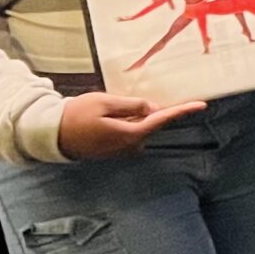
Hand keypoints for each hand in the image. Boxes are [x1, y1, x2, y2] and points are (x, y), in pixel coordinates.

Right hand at [58, 91, 203, 159]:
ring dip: (130, 116)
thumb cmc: (77, 115)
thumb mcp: (105, 103)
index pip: (162, 120)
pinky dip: (124, 123)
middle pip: (149, 123)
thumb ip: (132, 106)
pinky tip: (105, 118)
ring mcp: (122, 151)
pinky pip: (128, 132)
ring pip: (138, 127)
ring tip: (103, 111)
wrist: (53, 134)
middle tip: (117, 103)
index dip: (182, 111)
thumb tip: (152, 108)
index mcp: (130, 134)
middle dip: (143, 110)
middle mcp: (130, 146)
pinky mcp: (114, 150)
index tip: (201, 105)